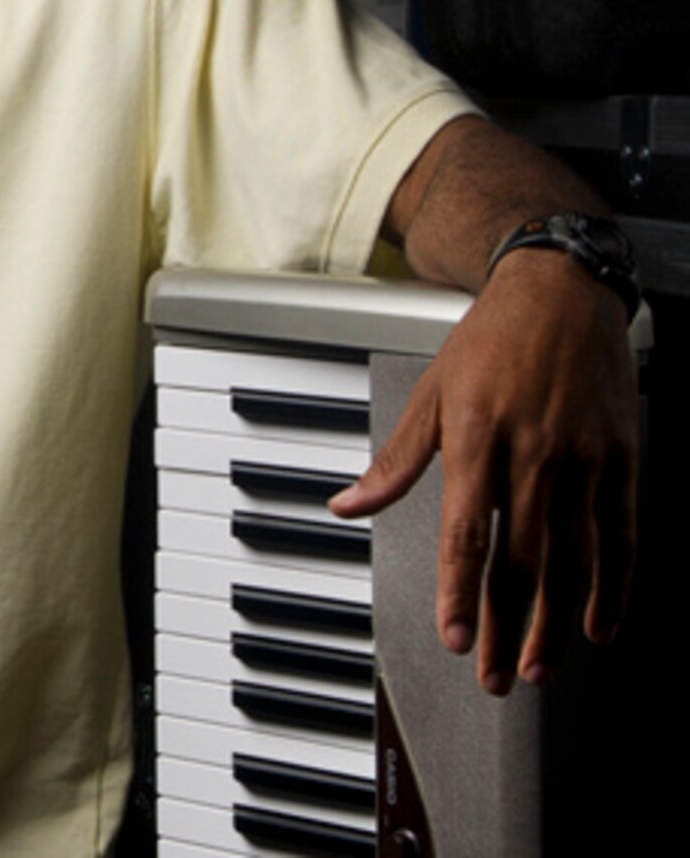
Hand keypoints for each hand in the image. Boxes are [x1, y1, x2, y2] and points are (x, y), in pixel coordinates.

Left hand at [329, 249, 636, 693]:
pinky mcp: (621, 459)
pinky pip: (621, 537)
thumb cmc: (490, 342)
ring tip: (537, 667)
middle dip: (504, 626)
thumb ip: (394, 462)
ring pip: (571, 559)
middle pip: (519, 559)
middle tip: (493, 675)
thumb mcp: (430, 394)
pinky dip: (613, 587)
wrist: (561, 292)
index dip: (460, 592)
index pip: (464, 532)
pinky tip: (597, 624)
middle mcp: (533, 453)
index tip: (454, 637)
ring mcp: (582, 459)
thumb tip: (347, 504)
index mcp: (476, 438)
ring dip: (553, 622)